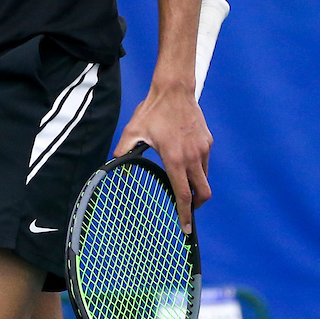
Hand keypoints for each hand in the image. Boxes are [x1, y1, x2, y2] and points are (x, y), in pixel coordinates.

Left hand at [114, 83, 212, 233]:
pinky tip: (185, 161)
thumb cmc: (153, 111)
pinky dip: (198, 169)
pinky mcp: (207, 141)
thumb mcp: (133, 131)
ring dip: (196, 186)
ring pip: (204, 178)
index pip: (182, 194)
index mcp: (175, 159)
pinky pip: (205, 162)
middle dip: (196, 205)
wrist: (174, 90)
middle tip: (187, 209)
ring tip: (182, 183)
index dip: (185, 214)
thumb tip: (112, 163)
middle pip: (202, 193)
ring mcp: (203, 149)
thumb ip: (123, 149)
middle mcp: (193, 157)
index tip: (187, 228)